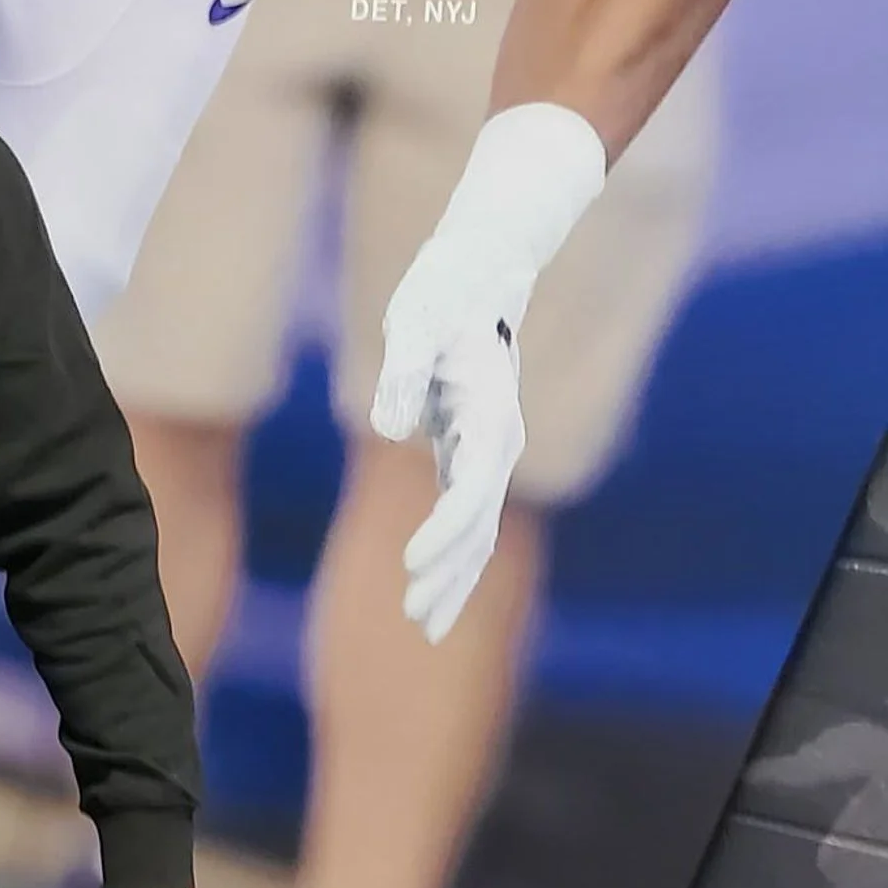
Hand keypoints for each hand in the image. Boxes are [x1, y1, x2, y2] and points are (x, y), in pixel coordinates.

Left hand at [370, 103, 604, 644]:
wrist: (488, 259)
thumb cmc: (447, 289)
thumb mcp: (417, 324)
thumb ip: (405, 375)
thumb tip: (390, 426)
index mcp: (488, 418)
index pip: (469, 496)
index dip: (443, 537)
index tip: (412, 570)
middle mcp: (497, 440)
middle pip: (478, 528)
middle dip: (450, 581)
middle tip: (417, 628)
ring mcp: (488, 443)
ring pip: (476, 527)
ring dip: (453, 576)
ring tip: (422, 623)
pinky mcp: (471, 440)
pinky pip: (465, 508)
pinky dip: (450, 546)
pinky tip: (429, 577)